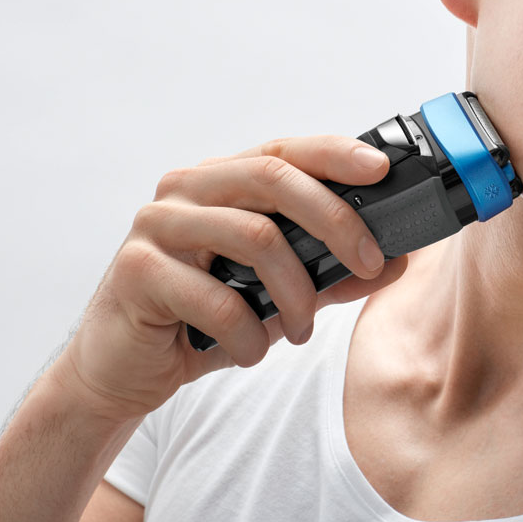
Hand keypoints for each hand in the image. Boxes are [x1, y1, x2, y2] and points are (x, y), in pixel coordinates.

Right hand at [51, 135, 408, 423]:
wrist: (123, 371)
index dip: (336, 154)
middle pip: (275, 179)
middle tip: (369, 264)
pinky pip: (218, 299)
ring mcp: (157, 224)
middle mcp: (187, 189)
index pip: (285, 150)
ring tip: (302, 330)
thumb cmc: (201, 321)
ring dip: (296, 293)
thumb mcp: (279, 297)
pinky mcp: (137, 269)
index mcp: (220, 182)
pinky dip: (249, 334)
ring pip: (254, 237)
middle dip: (335, 220)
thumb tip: (399, 259)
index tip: (382, 169)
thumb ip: (332, 274)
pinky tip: (249, 351)